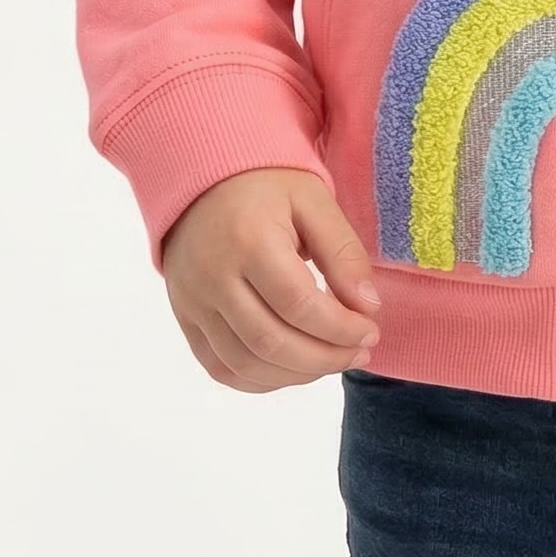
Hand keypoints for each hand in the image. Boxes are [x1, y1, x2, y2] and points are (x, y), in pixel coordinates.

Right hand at [161, 168, 381, 392]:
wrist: (201, 175)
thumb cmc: (266, 183)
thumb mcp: (314, 201)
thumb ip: (343, 253)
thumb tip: (368, 308)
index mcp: (248, 240)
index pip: (299, 306)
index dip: (341, 329)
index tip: (370, 332)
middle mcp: (213, 277)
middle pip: (271, 342)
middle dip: (325, 358)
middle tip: (359, 354)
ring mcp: (193, 301)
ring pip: (245, 363)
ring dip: (297, 374)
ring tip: (332, 362)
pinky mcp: (185, 317)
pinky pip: (219, 367)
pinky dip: (260, 380)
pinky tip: (293, 369)